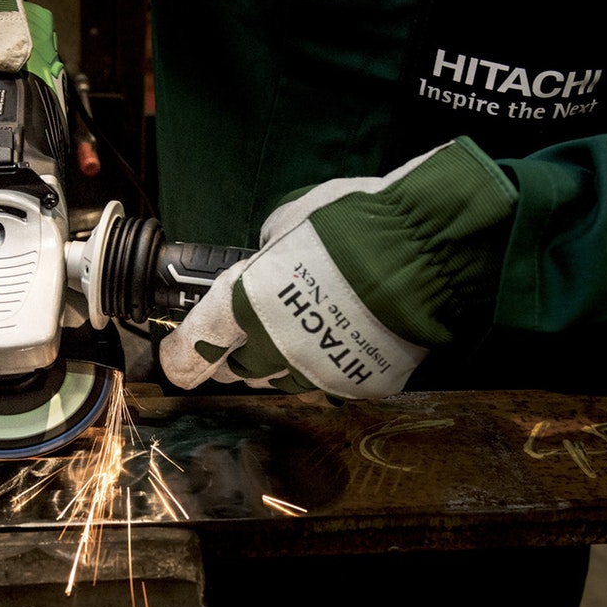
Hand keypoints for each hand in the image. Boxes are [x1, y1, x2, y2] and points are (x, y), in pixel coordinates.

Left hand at [159, 137, 518, 398]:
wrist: (427, 249)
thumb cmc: (353, 223)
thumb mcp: (288, 222)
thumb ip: (263, 254)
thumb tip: (264, 262)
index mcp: (243, 306)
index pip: (192, 352)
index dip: (180, 358)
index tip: (178, 356)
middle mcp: (273, 348)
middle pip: (236, 371)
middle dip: (235, 353)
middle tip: (248, 328)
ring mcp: (316, 372)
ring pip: (278, 381)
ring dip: (277, 361)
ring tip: (298, 329)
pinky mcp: (356, 384)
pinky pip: (326, 380)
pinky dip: (324, 363)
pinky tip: (340, 337)